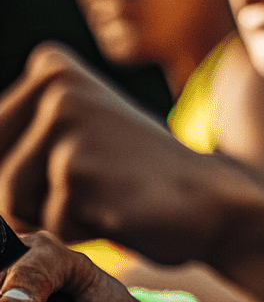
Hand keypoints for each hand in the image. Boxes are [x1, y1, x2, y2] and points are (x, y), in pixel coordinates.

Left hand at [0, 43, 262, 265]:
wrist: (207, 198)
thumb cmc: (134, 175)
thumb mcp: (75, 136)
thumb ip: (14, 145)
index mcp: (53, 68)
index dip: (28, 174)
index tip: (83, 162)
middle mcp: (57, 86)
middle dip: (34, 199)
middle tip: (98, 183)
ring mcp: (68, 124)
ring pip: (11, 204)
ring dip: (53, 218)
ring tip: (104, 197)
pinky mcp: (76, 170)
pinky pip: (45, 225)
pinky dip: (77, 234)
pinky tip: (118, 210)